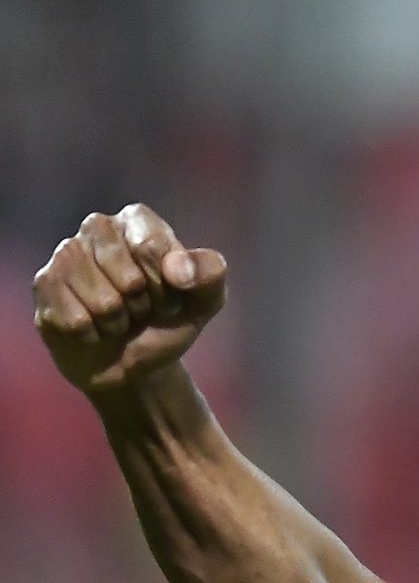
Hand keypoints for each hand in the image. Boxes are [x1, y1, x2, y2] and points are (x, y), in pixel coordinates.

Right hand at [32, 203, 227, 397]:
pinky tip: (93, 329)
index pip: (153, 247)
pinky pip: (75, 320)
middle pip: (130, 277)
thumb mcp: (204, 300)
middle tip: (142, 308)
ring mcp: (65, 254)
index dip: (168, 284)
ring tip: (118, 319)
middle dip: (144, 306)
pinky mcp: (44, 285)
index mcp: (137, 220)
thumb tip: (180, 271)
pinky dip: (94, 335)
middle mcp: (97, 228)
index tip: (172, 294)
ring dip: (119, 323)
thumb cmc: (168, 320)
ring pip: (104, 302)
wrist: (135, 362)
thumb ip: (210, 274)